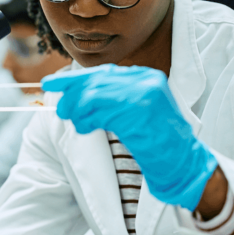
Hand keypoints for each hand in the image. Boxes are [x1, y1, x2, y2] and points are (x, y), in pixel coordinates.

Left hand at [42, 64, 218, 211]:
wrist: (183, 162)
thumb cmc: (157, 142)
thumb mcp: (135, 112)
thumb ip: (112, 98)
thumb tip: (74, 95)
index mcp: (146, 76)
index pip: (103, 72)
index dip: (74, 79)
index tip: (50, 84)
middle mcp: (146, 80)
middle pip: (96, 81)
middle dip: (73, 95)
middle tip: (61, 111)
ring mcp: (145, 93)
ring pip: (95, 95)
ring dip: (79, 111)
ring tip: (77, 124)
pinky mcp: (140, 111)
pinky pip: (102, 111)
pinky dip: (88, 120)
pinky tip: (86, 128)